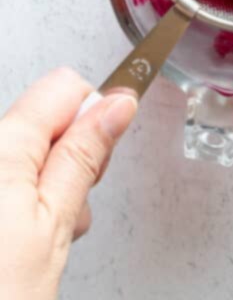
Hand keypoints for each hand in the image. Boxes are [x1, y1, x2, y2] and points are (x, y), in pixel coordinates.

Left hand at [0, 68, 137, 299]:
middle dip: (66, 160)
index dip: (93, 119)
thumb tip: (116, 105)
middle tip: (69, 210)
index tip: (99, 157)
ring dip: (39, 189)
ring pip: (17, 157)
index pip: (63, 88)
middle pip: (38, 122)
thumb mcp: (54, 229)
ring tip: (39, 242)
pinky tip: (13, 249)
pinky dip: (11, 207)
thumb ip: (85, 156)